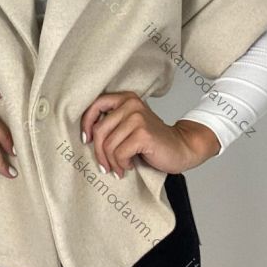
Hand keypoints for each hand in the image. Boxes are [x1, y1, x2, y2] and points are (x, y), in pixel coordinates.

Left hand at [80, 91, 220, 178]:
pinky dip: (122, 164)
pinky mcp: (143, 134)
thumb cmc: (151, 141)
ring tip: (120, 167)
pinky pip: (119, 154)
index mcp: (125, 98)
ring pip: (108, 145)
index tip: (86, 139)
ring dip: (112, 162)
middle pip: (99, 131)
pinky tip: (130, 165)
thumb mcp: (128, 125)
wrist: (181, 148)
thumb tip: (85, 135)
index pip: (95, 105)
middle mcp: (131, 104)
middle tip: (104, 166)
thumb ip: (111, 123)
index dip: (86, 124)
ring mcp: (137, 118)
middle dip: (99, 152)